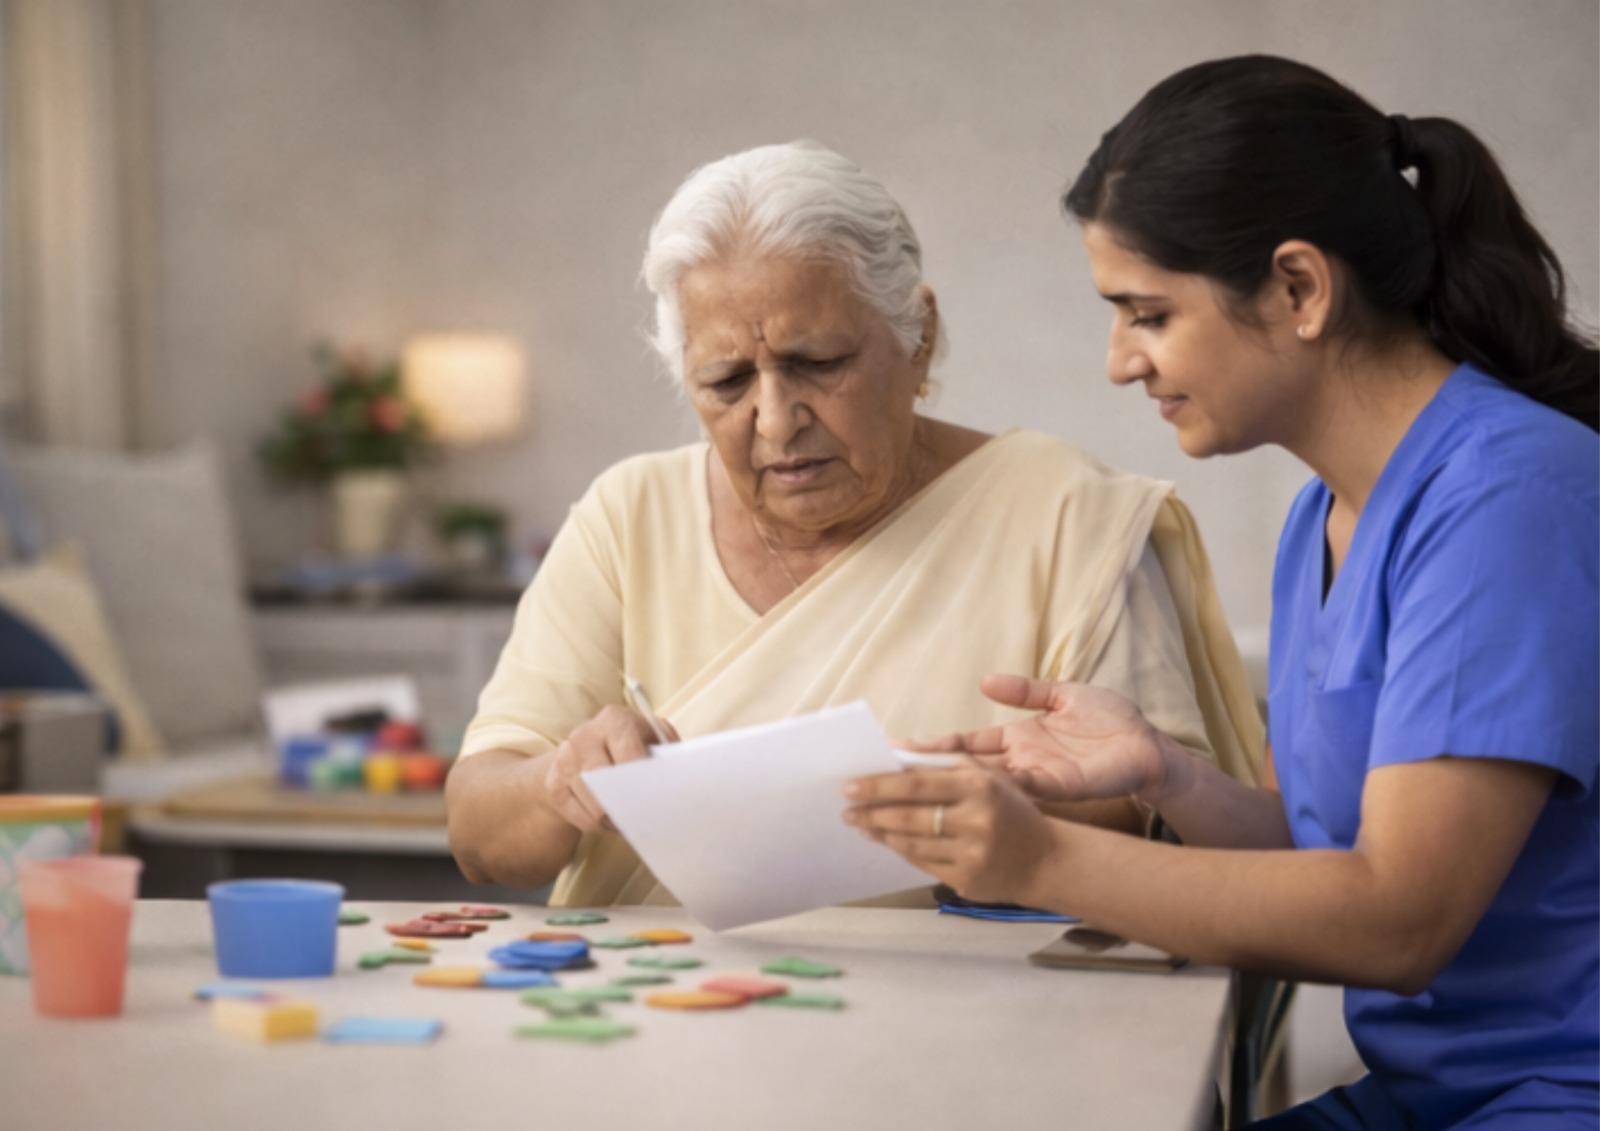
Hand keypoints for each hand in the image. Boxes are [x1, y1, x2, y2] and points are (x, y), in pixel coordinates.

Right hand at [539, 706, 677, 832]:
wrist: (588, 745)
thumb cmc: (633, 743)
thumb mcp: (655, 737)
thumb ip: (667, 752)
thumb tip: (675, 778)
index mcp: (614, 719)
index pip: (628, 753)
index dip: (643, 780)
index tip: (656, 797)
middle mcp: (584, 736)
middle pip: (605, 783)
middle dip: (629, 804)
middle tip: (646, 815)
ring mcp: (564, 760)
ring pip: (594, 808)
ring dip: (616, 819)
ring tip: (631, 817)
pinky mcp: (553, 784)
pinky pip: (583, 819)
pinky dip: (601, 825)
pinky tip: (612, 817)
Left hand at [842, 765, 1062, 904]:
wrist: (1047, 860)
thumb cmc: (1010, 811)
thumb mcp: (987, 777)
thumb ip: (943, 763)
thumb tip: (895, 750)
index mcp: (978, 786)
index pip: (916, 784)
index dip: (879, 785)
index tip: (851, 785)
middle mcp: (976, 820)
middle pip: (909, 816)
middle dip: (871, 812)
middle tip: (847, 809)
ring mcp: (971, 854)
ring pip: (912, 843)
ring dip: (880, 834)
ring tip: (860, 825)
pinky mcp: (967, 880)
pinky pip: (923, 864)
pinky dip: (901, 852)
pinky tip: (887, 842)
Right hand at [913, 674, 1168, 805]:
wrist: (1149, 746)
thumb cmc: (1111, 721)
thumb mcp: (1062, 694)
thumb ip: (1025, 689)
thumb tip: (984, 680)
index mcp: (1018, 739)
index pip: (967, 744)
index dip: (935, 745)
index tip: (899, 746)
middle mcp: (1020, 761)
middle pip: (967, 767)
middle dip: (930, 769)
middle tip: (889, 771)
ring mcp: (1036, 777)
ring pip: (986, 781)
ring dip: (955, 781)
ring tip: (917, 781)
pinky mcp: (1058, 786)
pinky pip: (1021, 787)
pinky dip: (996, 786)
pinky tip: (970, 784)